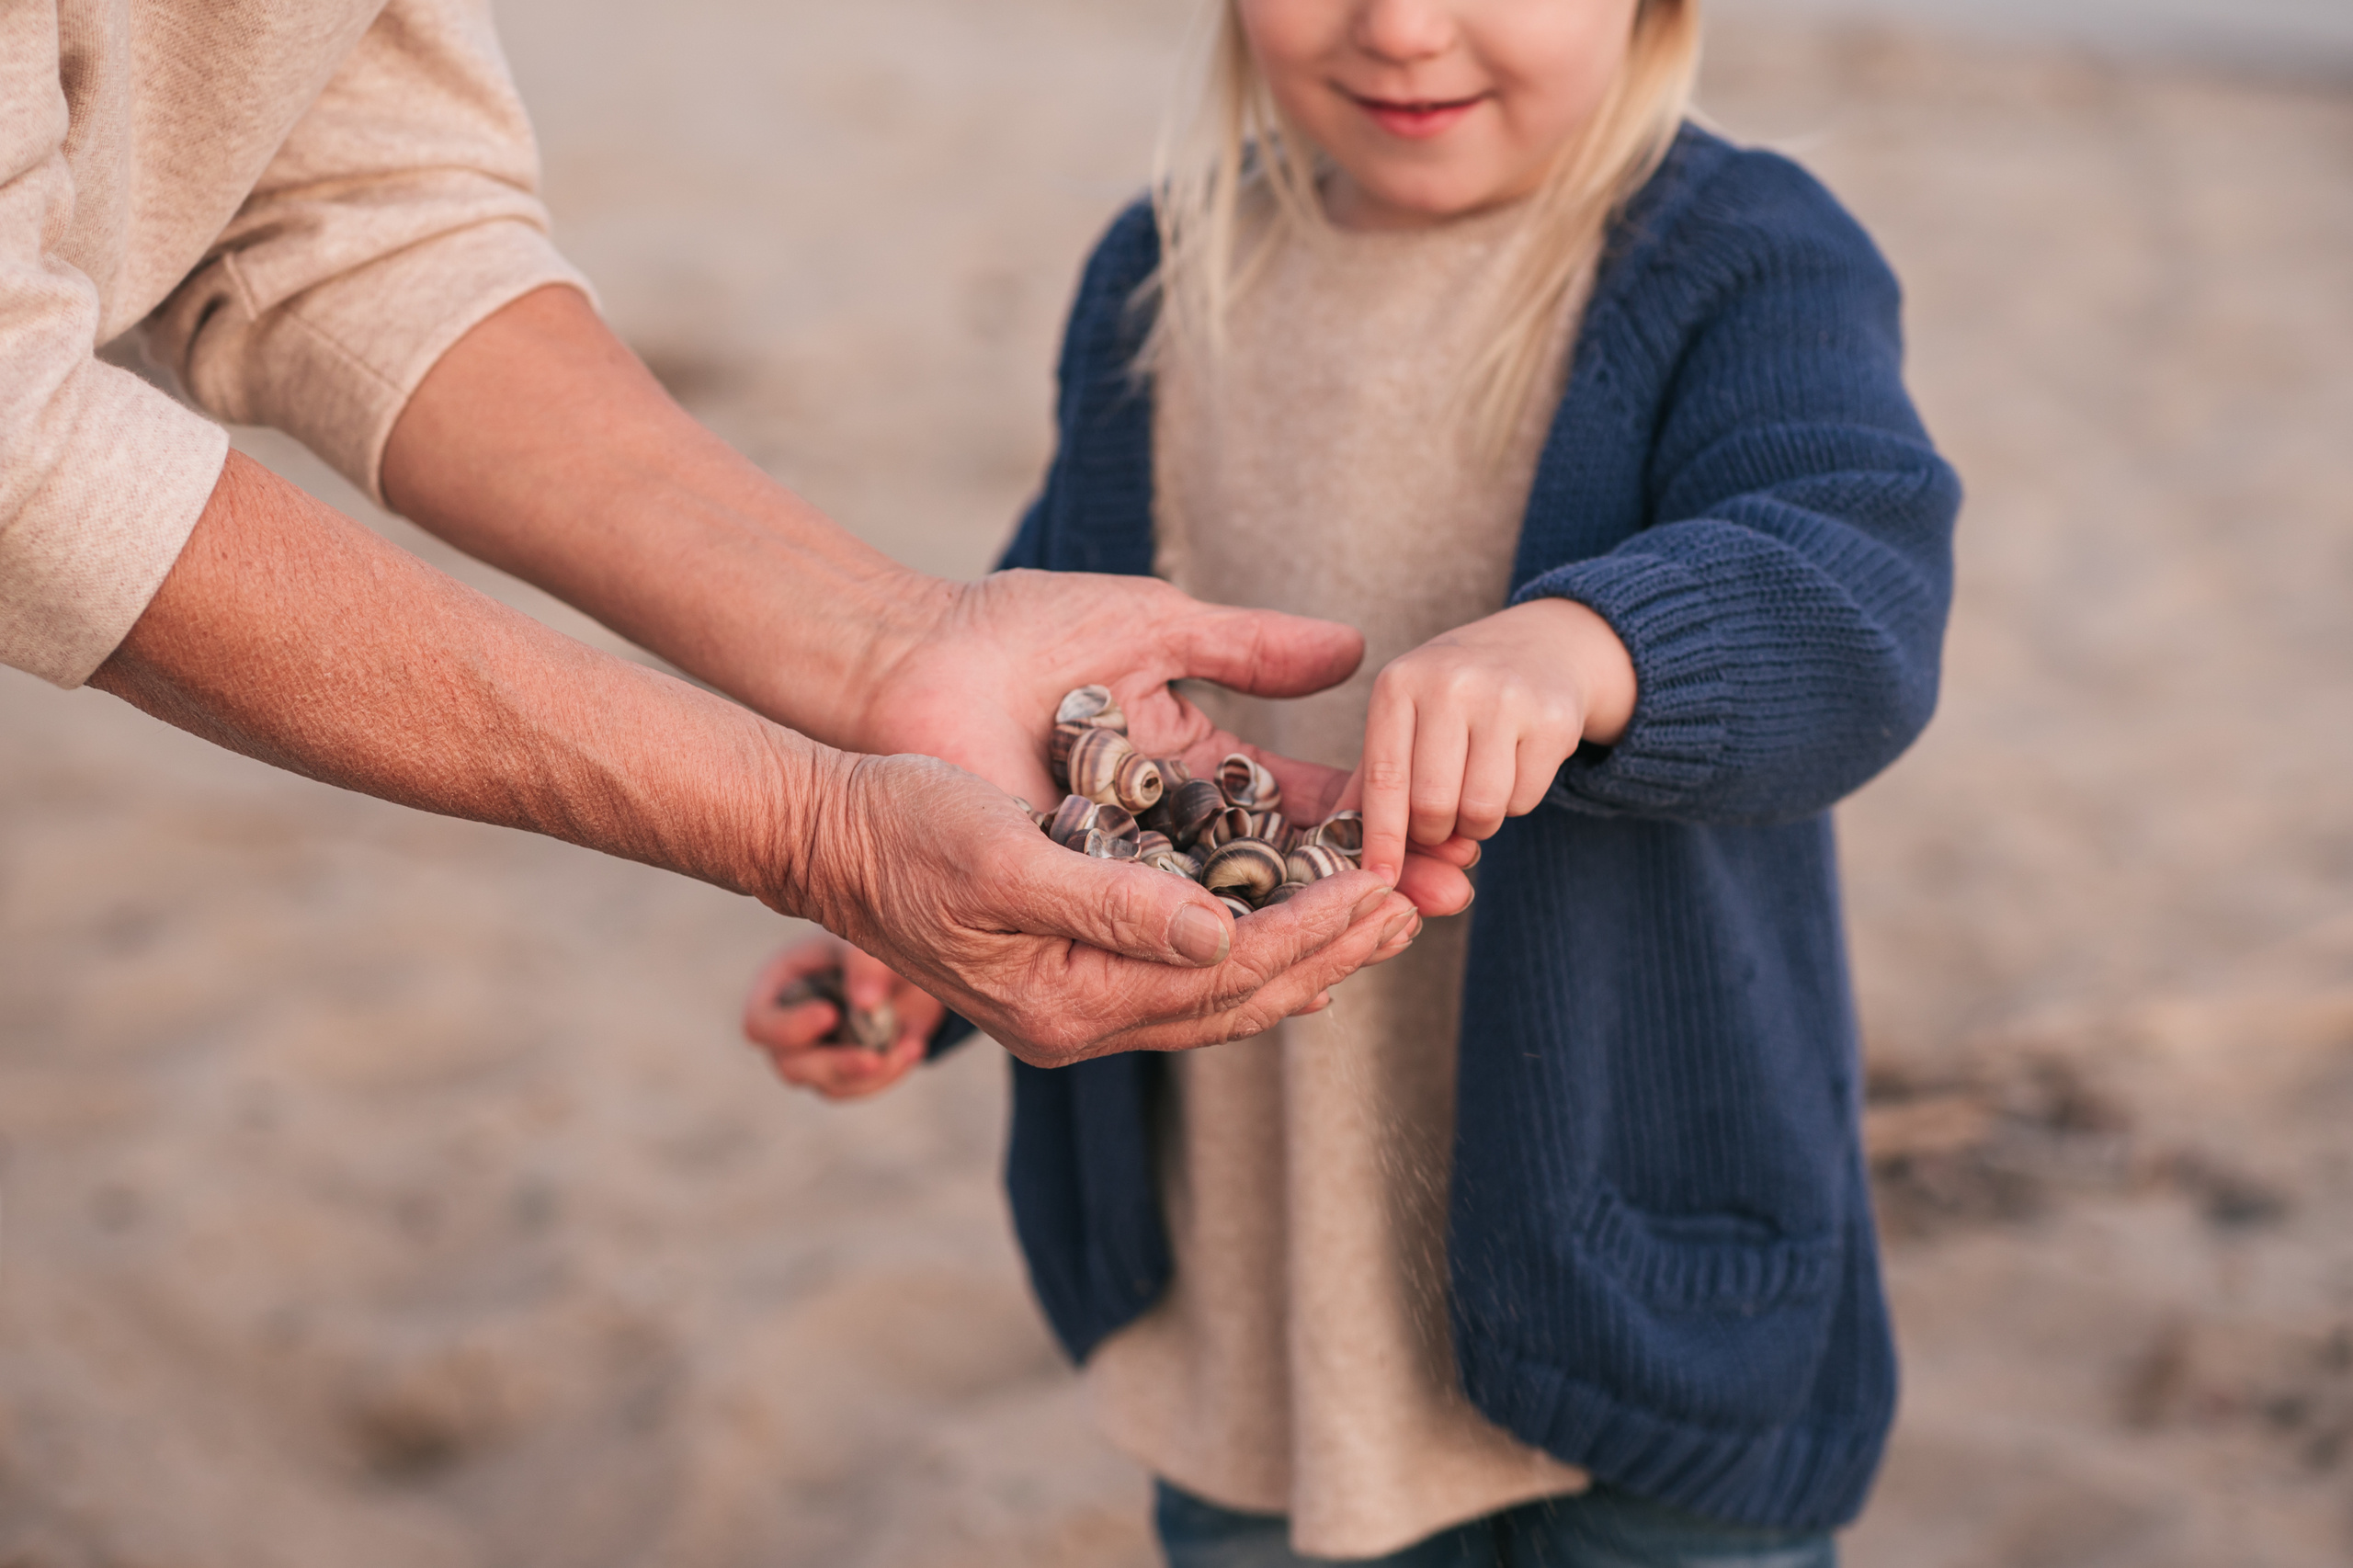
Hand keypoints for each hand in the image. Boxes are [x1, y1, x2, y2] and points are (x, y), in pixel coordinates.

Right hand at [743, 935, 942, 1099]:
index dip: (789, 1029)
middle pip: (791, 1067)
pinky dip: (889, 1073)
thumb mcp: (864, 942)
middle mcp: (789, 1028)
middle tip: (873, 1058)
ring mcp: (814, 1055)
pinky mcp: (844, 1072)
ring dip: (871, 1074)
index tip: (831, 1014)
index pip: (760, 1024)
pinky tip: (914, 1046)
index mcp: (778, 988)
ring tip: (910, 1045)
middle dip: (836, 1065)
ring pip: (828, 1086)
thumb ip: (863, 965)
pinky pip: (859, 1088)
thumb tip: (866, 1004)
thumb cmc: (870, 944)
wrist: (903, 965)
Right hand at [771, 750, 1420, 1066]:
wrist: (821, 835)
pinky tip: (1285, 931)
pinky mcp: (1066, 974)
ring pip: (1217, 998)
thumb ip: (1109, 905)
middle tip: (1413, 905)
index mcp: (1066, 1001)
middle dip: (1331, 952)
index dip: (1314, 929)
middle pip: (1237, 1000)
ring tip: (1375, 917)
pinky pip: (1180, 983)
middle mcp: (1076, 1022)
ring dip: (1302, 957)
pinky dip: (1246, 956)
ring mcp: (1071, 1006)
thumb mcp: (1001, 856)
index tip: (1384, 883)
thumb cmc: (902, 826)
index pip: (1225, 974)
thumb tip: (1218, 937)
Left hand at [854, 568, 1476, 915]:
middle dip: (1367, 889)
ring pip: (1234, 918)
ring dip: (1313, 927)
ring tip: (1389, 927)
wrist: (907, 665)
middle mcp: (1167, 834)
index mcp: (1193, 767)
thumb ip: (1247, 647)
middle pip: (1286, 877)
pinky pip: (1156, 941)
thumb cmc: (1017, 634)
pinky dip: (1220, 952)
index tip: (1447, 838)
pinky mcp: (1074, 903)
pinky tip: (1288, 965)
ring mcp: (1123, 874)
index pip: (1303, 809)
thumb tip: (1355, 651)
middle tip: (1450, 895)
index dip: (1374, 824)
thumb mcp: (1150, 627)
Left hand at [1353, 598, 1636, 880]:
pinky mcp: (1554, 719)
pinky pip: (1523, 802)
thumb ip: (1371, 779)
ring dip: (1476, 823)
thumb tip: (1337, 847)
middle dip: (1434, 830)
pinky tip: (1513, 767)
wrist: (1539, 649)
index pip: (1384, 777)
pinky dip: (1514, 804)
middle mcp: (1450, 683)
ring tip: (1475, 791)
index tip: (1379, 878)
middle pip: (1433, 805)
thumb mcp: (1405, 716)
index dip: (1381, 837)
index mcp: (1399, 683)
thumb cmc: (1454, 698)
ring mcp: (1507, 697)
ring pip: (1481, 811)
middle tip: (1441, 817)